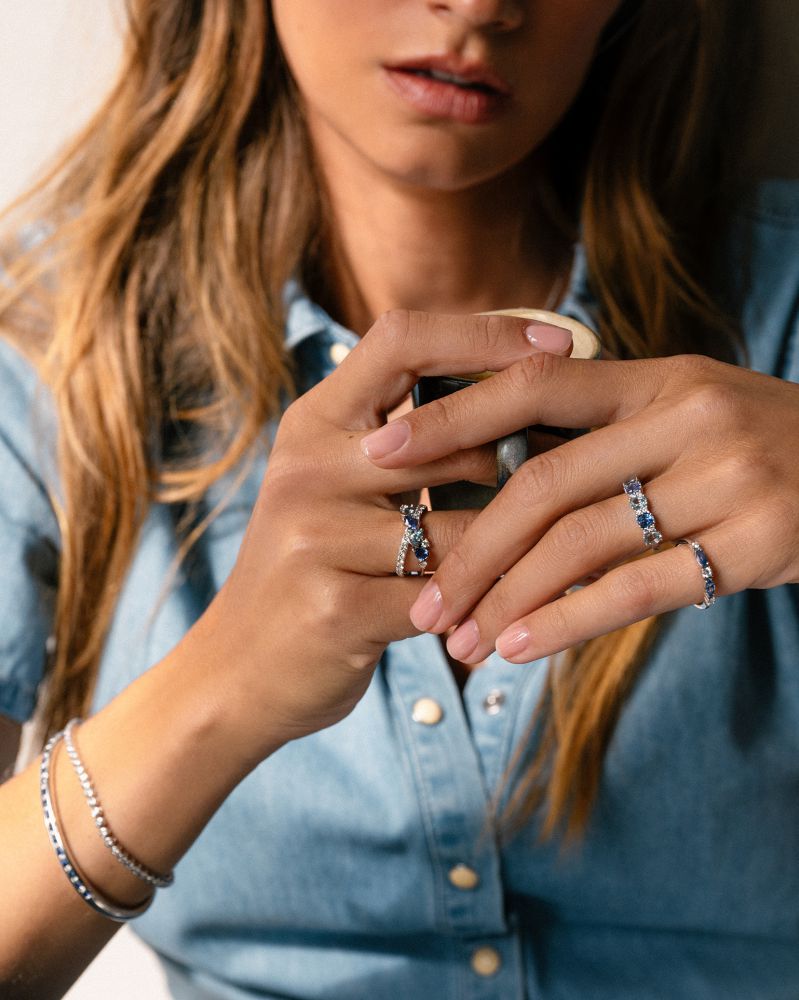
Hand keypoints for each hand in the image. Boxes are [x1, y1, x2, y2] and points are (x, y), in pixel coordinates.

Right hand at [180, 310, 573, 757]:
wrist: (238, 669)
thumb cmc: (314, 565)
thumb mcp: (337, 481)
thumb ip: (406, 437)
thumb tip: (515, 389)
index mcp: (313, 422)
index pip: (403, 339)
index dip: (487, 333)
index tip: (560, 345)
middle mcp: (307, 467)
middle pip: (447, 433)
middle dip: (520, 450)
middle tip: (576, 464)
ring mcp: (316, 537)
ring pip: (462, 525)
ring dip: (511, 541)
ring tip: (546, 546)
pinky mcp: (338, 608)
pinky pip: (449, 594)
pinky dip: (488, 603)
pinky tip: (507, 610)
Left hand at [361, 352, 798, 663]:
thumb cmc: (760, 446)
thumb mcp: (684, 415)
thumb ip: (604, 431)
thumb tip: (499, 466)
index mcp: (658, 377)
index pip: (533, 386)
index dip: (451, 417)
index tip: (380, 451)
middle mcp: (689, 415)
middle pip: (546, 483)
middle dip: (471, 547)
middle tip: (420, 599)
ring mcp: (729, 476)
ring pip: (584, 542)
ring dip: (509, 598)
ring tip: (459, 641)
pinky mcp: (761, 540)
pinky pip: (641, 587)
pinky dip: (570, 620)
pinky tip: (521, 647)